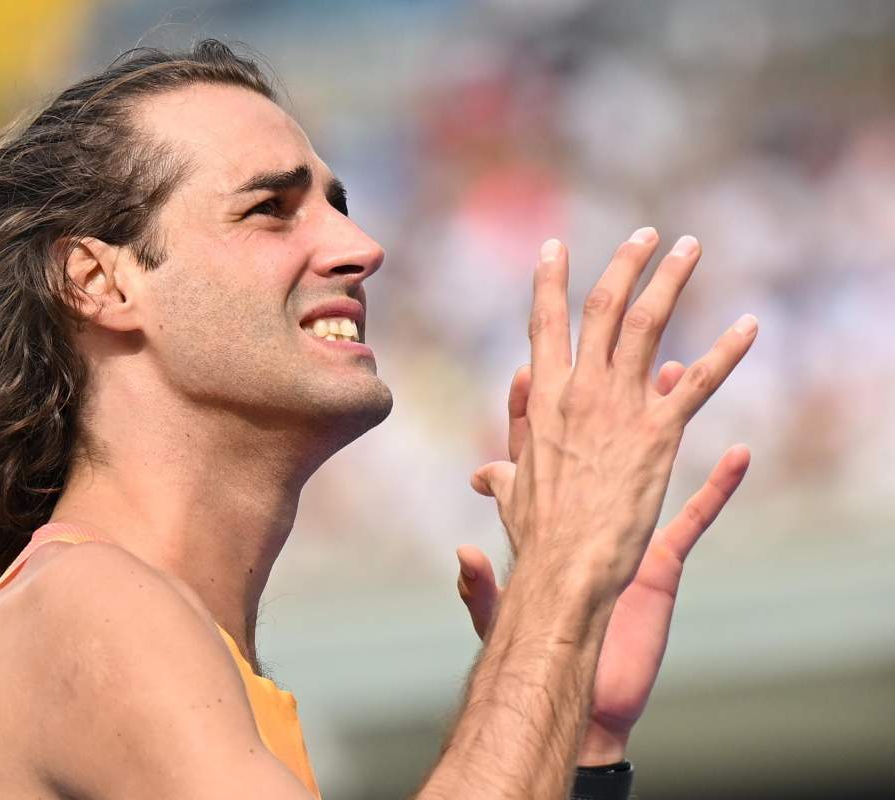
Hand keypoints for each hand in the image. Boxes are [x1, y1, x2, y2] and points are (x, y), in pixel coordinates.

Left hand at [460, 359, 751, 763]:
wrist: (579, 682)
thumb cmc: (537, 646)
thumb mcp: (500, 613)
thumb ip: (479, 587)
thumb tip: (463, 557)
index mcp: (544, 519)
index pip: (532, 454)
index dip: (527, 413)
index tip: (526, 373)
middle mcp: (587, 514)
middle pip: (592, 438)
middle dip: (601, 392)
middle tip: (610, 346)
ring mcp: (628, 532)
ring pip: (648, 460)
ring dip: (662, 417)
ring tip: (676, 370)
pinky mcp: (663, 562)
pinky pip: (697, 516)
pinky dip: (719, 487)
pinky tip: (740, 456)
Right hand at [475, 229, 756, 597]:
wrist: (566, 562)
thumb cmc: (536, 534)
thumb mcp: (512, 494)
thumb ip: (502, 474)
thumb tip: (482, 476)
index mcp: (544, 399)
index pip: (545, 325)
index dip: (549, 282)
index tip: (554, 248)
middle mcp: (580, 390)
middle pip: (602, 308)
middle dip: (624, 264)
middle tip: (644, 235)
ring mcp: (620, 406)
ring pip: (646, 324)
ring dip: (670, 280)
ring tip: (689, 248)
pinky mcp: (659, 432)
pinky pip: (699, 381)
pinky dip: (728, 351)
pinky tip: (751, 325)